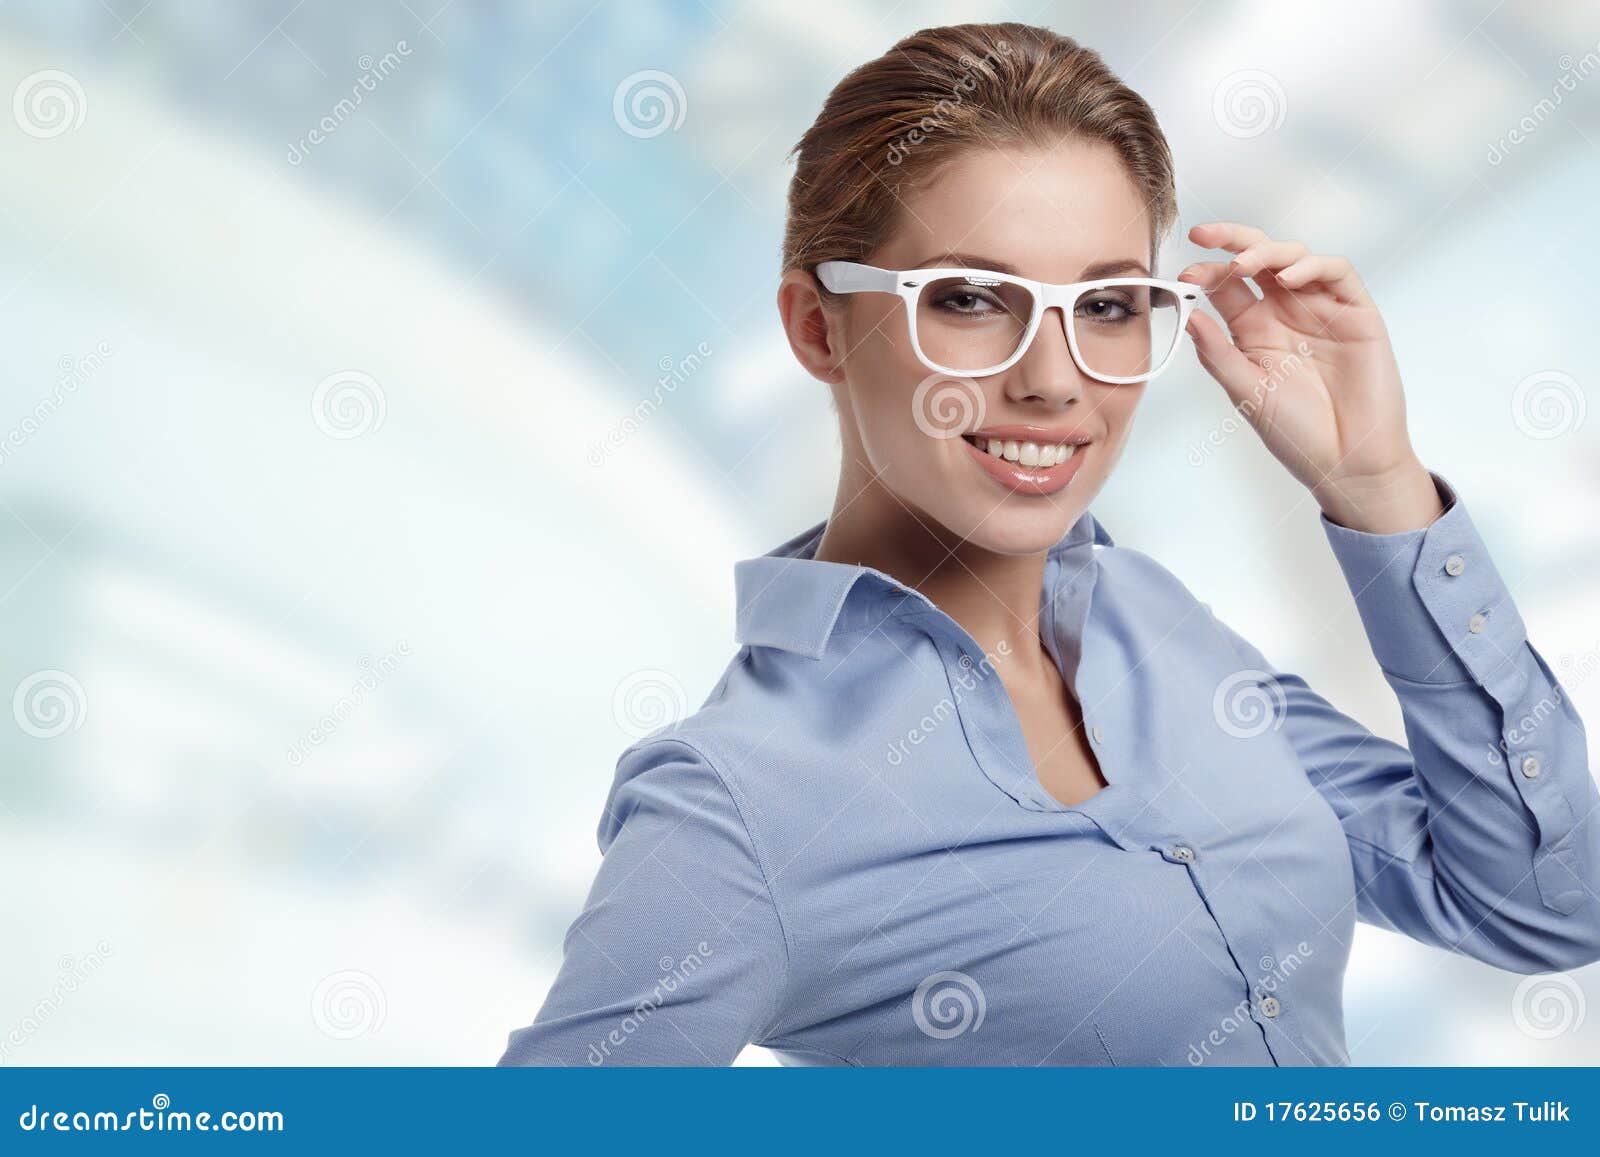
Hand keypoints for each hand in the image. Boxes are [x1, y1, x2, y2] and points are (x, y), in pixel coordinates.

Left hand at [1177, 222, 1443, 533]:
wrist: (1347, 462)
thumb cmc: (1296, 433)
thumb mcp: (1245, 392)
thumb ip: (1217, 353)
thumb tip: (1188, 315)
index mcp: (1255, 330)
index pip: (1228, 286)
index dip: (1207, 273)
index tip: (1185, 276)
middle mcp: (1287, 313)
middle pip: (1259, 260)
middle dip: (1232, 241)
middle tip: (1204, 235)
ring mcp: (1322, 309)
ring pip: (1296, 258)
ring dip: (1268, 252)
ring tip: (1244, 264)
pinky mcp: (1357, 313)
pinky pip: (1337, 273)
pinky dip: (1312, 266)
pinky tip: (1288, 277)